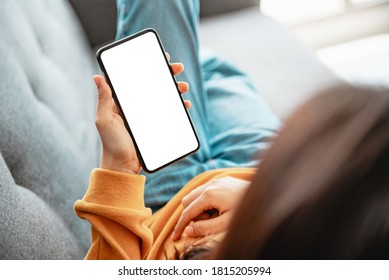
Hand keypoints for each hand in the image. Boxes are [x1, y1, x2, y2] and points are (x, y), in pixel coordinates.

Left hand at [93, 52, 189, 173]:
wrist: (123, 166)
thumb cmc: (111, 144)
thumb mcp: (104, 120)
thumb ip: (103, 99)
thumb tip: (97, 76)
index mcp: (122, 101)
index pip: (135, 78)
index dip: (147, 65)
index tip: (159, 57)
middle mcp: (136, 106)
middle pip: (153, 84)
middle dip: (166, 74)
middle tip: (177, 68)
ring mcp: (147, 115)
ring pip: (163, 97)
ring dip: (175, 89)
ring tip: (183, 86)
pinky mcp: (155, 125)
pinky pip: (169, 113)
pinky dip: (178, 106)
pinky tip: (184, 104)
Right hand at [171, 176, 249, 240]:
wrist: (266, 196)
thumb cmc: (247, 212)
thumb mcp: (225, 224)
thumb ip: (205, 227)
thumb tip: (188, 230)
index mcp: (209, 195)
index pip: (187, 212)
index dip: (180, 226)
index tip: (175, 238)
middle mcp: (209, 184)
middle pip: (187, 201)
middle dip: (190, 215)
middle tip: (205, 224)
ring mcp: (216, 180)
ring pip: (195, 195)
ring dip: (198, 208)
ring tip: (214, 217)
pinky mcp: (222, 180)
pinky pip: (204, 190)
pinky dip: (205, 202)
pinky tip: (218, 209)